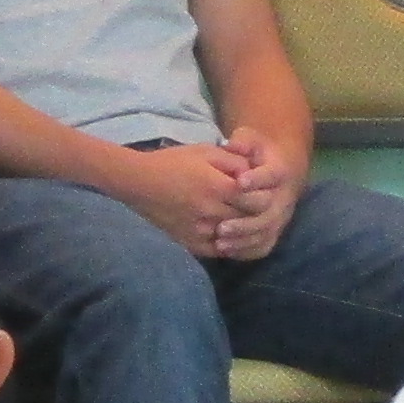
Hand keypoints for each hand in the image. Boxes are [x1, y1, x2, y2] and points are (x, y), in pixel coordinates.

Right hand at [112, 144, 253, 262]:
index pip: (256, 200)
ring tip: (248, 220)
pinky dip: (228, 244)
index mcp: (217, 187)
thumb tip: (255, 172)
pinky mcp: (190, 243)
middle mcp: (211, 213)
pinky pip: (218, 250)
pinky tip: (231, 236)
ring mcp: (200, 231)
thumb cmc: (173, 162)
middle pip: (248, 220)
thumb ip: (234, 161)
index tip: (265, 191)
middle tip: (260, 207)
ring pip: (236, 237)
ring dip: (244, 230)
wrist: (139, 183)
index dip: (264, 196)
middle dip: (257, 213)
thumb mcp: (206, 151)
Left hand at [200, 140, 301, 264]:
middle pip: (268, 213)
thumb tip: (231, 144)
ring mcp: (281, 217)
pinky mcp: (275, 231)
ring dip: (243, 239)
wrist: (278, 171)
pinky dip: (246, 251)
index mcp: (280, 171)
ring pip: (266, 232)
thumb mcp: (251, 140)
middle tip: (221, 226)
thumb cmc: (258, 154)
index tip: (239, 182)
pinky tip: (226, 251)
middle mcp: (284, 197)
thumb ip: (242, 142)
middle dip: (245, 220)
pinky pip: (264, 245)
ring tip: (219, 242)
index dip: (257, 179)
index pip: (271, 176)